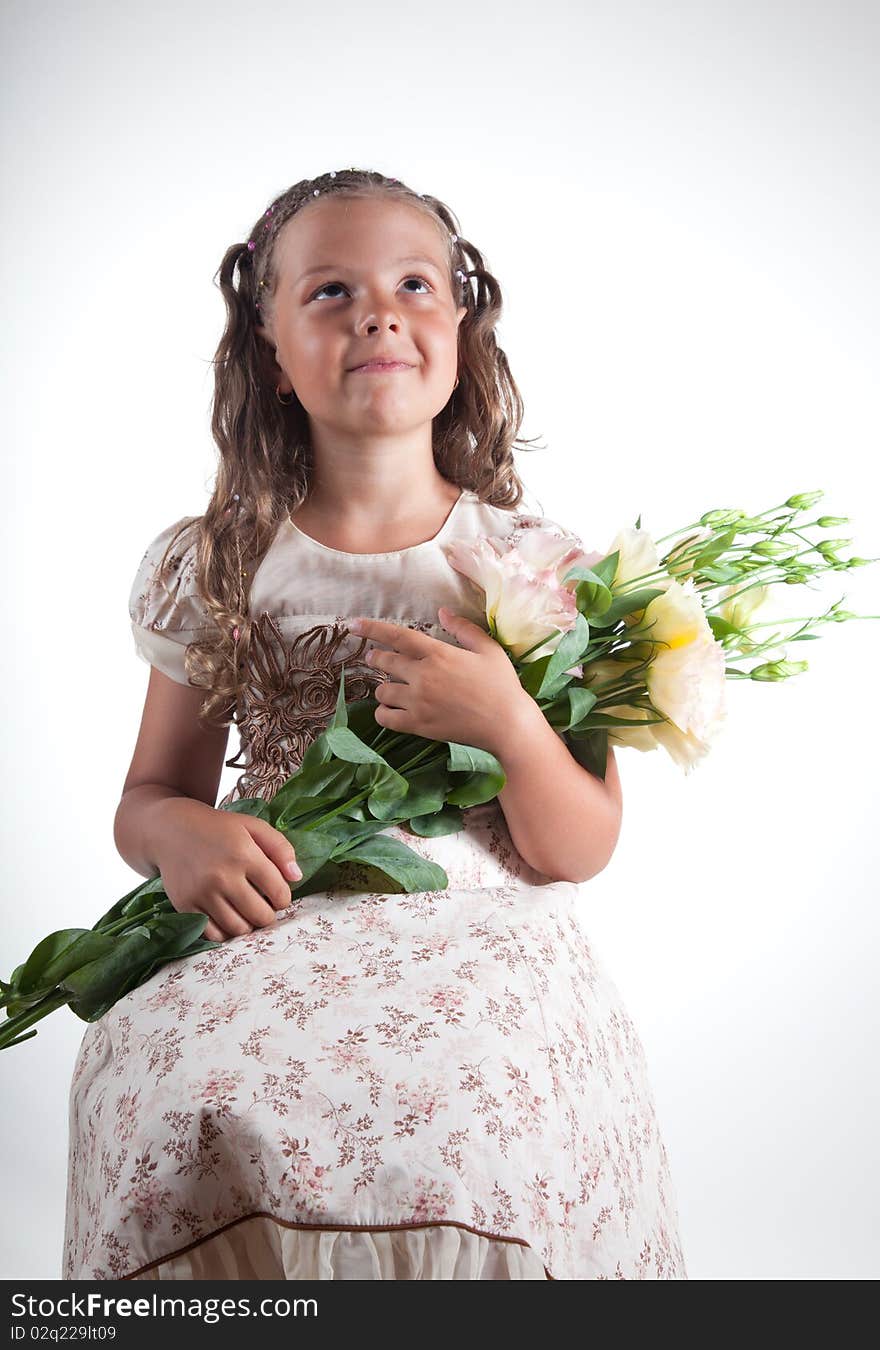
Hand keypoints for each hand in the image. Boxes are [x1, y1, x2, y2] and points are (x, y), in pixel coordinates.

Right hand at [152, 797, 301, 941]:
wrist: (171, 829)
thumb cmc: (219, 828)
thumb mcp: (253, 827)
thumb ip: (281, 848)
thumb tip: (297, 877)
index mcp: (244, 854)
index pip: (279, 893)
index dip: (283, 898)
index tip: (277, 894)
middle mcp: (222, 876)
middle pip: (261, 916)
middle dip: (268, 914)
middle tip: (263, 905)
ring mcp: (202, 892)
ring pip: (238, 929)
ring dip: (248, 924)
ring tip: (246, 911)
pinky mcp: (185, 905)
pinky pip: (213, 934)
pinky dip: (225, 931)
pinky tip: (228, 916)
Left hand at [350, 608, 533, 756]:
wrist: (507, 725)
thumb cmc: (501, 685)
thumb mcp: (488, 649)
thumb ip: (463, 629)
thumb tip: (443, 612)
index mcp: (438, 653)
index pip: (397, 636)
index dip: (372, 629)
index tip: (353, 625)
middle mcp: (423, 676)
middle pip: (385, 662)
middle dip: (375, 658)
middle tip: (374, 658)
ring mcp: (418, 702)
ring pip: (382, 691)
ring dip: (383, 688)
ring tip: (390, 688)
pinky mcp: (418, 725)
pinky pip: (386, 718)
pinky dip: (384, 713)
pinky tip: (390, 711)